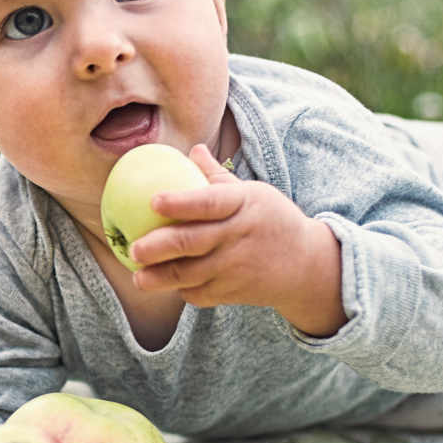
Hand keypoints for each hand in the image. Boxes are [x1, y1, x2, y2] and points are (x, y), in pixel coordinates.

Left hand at [127, 144, 347, 336]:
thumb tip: (192, 149)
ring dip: (161, 278)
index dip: (181, 202)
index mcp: (243, 205)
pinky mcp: (234, 292)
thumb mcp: (253, 193)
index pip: (209, 202)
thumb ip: (217, 177)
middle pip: (193, 242)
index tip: (153, 201)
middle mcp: (239, 236)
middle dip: (159, 247)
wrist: (307, 265)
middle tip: (134, 248)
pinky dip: (182, 290)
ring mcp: (236, 267)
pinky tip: (166, 284)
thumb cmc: (272, 220)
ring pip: (191, 275)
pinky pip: (201, 293)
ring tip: (138, 276)